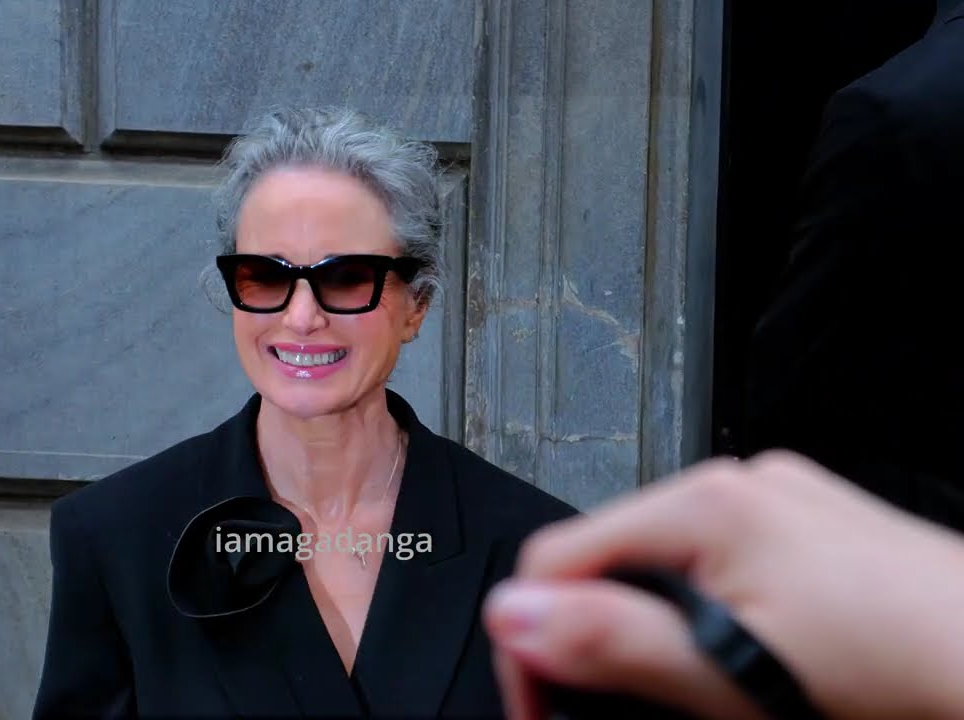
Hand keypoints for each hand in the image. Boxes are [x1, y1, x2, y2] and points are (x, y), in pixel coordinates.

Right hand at [484, 451, 963, 719]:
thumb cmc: (911, 677)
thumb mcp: (736, 682)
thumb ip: (615, 643)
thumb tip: (514, 613)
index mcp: (710, 504)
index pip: (556, 559)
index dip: (534, 642)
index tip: (543, 709)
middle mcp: (742, 487)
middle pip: (609, 563)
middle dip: (600, 641)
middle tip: (616, 715)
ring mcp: (780, 507)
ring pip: (664, 570)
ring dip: (654, 636)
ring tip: (693, 699)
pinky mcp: (811, 534)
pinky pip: (720, 569)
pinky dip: (709, 619)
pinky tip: (746, 668)